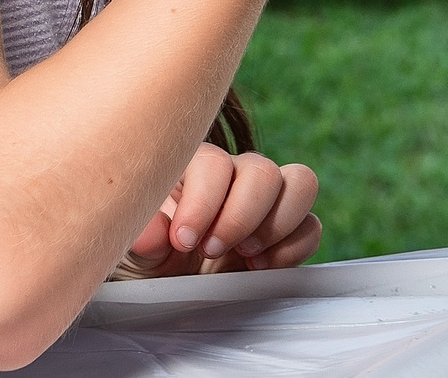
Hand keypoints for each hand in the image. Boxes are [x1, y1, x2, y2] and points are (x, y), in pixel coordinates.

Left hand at [124, 143, 321, 276]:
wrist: (172, 284)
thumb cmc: (151, 258)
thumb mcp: (136, 252)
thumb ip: (144, 236)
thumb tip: (158, 230)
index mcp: (195, 168)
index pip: (214, 163)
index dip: (204, 202)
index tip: (184, 241)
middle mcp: (236, 175)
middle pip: (262, 170)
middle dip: (241, 216)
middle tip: (213, 251)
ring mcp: (267, 200)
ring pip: (300, 182)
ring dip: (276, 224)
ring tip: (246, 255)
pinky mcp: (288, 230)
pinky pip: (312, 225)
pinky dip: (293, 247)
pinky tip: (261, 267)